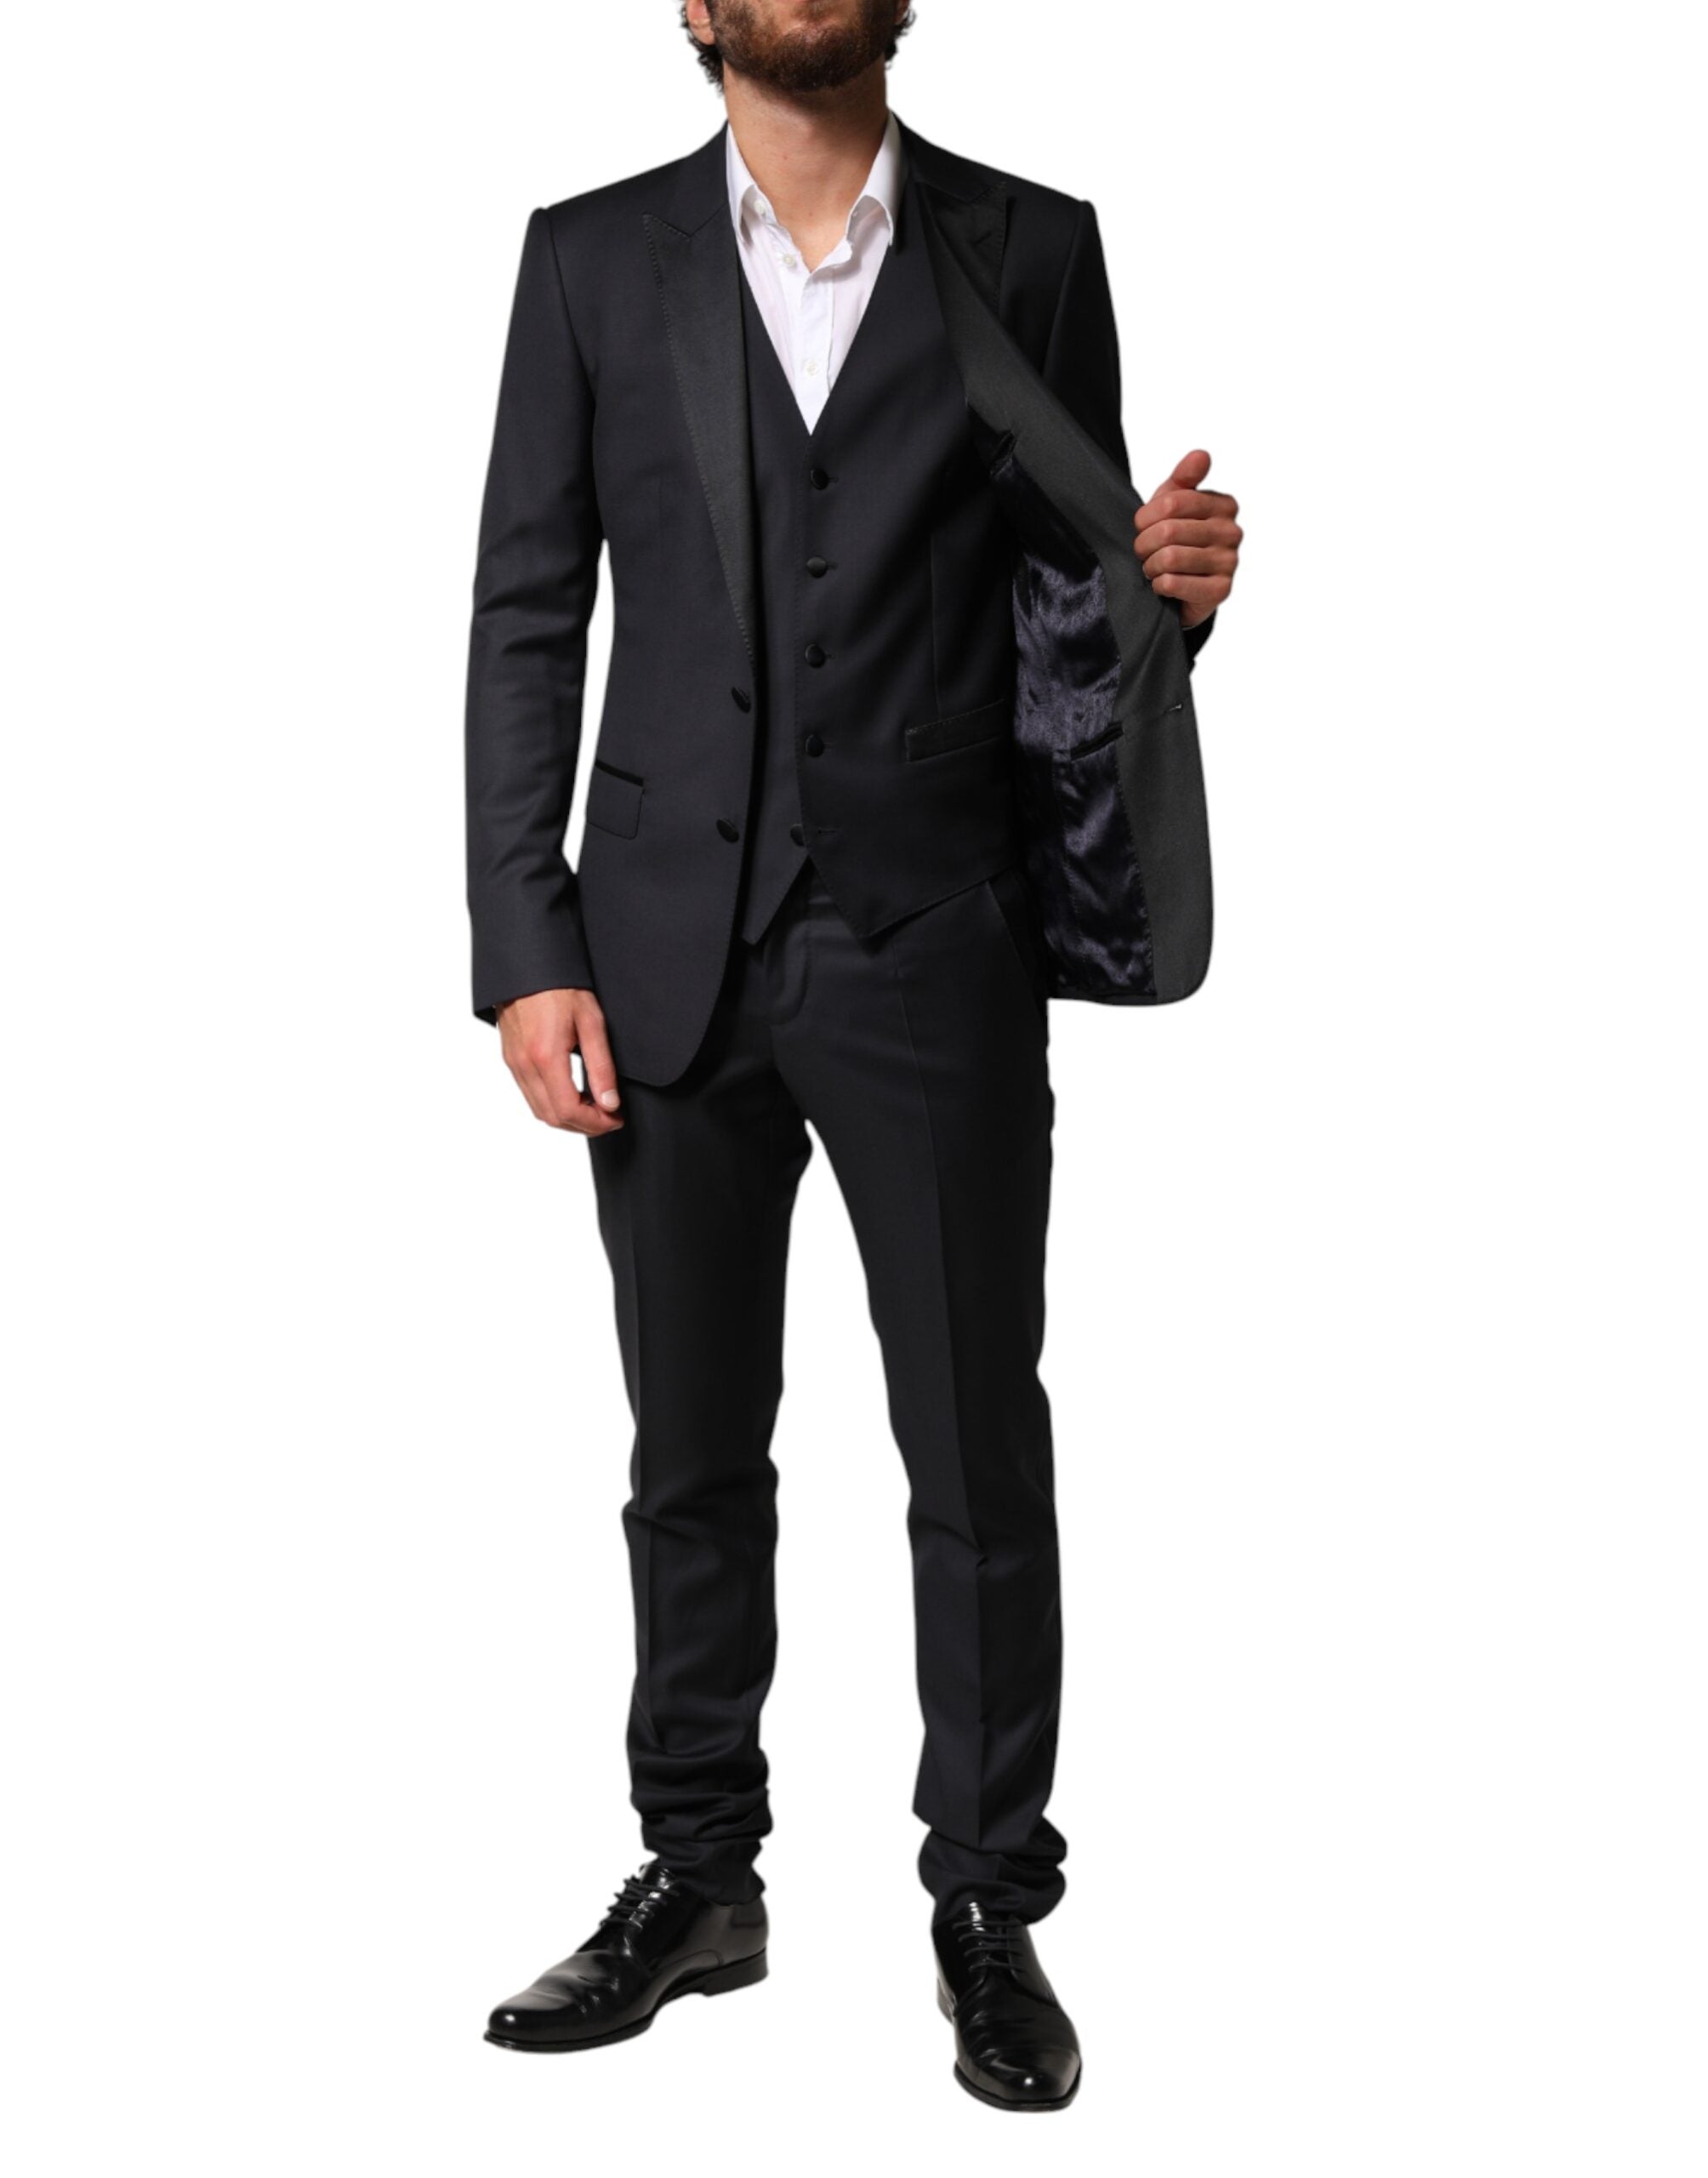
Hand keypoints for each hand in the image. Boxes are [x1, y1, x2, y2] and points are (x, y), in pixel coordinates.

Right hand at [497, 988, 623, 1135]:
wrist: (527, 963)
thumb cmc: (560, 986)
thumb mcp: (591, 1021)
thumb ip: (601, 1066)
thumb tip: (610, 1102)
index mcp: (545, 1057)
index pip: (569, 1110)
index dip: (596, 1123)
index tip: (616, 1118)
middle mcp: (524, 1065)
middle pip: (553, 1117)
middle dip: (584, 1126)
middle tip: (610, 1117)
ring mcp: (514, 1063)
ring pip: (539, 1111)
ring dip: (568, 1118)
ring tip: (595, 1107)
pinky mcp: (510, 1059)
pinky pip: (530, 1095)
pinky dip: (553, 1104)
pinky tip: (573, 1094)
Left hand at [1134, 450, 1241, 628]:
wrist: (1183, 590)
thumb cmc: (1177, 540)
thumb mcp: (1175, 504)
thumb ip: (1184, 479)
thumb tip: (1201, 454)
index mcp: (1224, 505)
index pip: (1171, 503)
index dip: (1145, 518)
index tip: (1142, 528)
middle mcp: (1232, 532)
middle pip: (1168, 531)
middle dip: (1144, 545)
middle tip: (1143, 552)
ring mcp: (1230, 562)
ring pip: (1170, 558)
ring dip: (1151, 566)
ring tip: (1153, 568)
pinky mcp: (1220, 591)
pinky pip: (1174, 583)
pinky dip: (1159, 585)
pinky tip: (1163, 585)